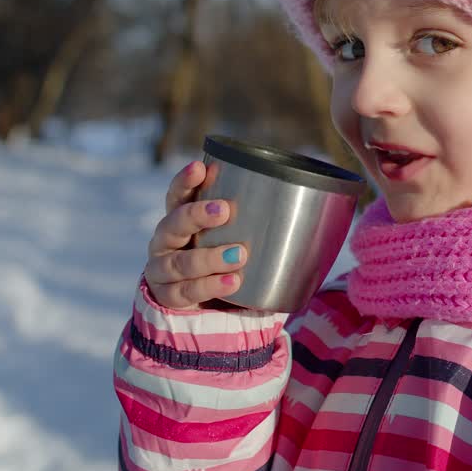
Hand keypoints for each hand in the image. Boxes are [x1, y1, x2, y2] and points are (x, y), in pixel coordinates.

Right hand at [143, 161, 246, 309]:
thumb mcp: (234, 236)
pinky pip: (186, 291)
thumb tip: (309, 200)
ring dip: (209, 257)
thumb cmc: (224, 258)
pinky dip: (210, 286)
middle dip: (196, 215)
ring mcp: (162, 270)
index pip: (177, 195)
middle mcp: (166, 241)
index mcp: (180, 219)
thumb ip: (254, 219)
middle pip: (172, 225)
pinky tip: (232, 282)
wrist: (207, 303)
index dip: (185, 181)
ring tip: (239, 254)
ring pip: (179, 262)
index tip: (200, 167)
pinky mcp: (167, 296)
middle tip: (224, 210)